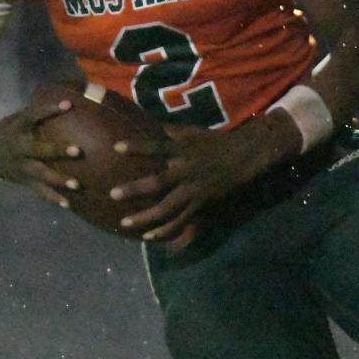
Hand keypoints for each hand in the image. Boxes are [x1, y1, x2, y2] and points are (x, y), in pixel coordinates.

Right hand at [0, 93, 81, 206]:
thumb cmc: (7, 132)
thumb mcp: (16, 118)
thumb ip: (36, 113)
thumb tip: (68, 100)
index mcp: (17, 128)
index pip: (33, 115)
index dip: (49, 109)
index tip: (69, 104)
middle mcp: (18, 147)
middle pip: (38, 149)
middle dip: (57, 150)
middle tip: (78, 151)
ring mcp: (20, 166)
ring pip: (40, 173)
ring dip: (58, 180)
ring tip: (76, 185)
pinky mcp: (22, 180)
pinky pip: (38, 190)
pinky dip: (52, 197)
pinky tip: (68, 204)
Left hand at [108, 111, 301, 243]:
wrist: (245, 158)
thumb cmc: (215, 143)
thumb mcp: (192, 133)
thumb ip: (169, 131)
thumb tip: (146, 121)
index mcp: (183, 151)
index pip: (157, 147)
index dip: (137, 147)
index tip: (116, 147)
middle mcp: (187, 172)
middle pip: (158, 183)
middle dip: (135, 189)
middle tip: (113, 195)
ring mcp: (194, 191)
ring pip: (167, 209)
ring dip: (146, 218)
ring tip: (126, 223)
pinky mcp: (201, 206)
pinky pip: (182, 222)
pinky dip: (166, 231)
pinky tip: (149, 237)